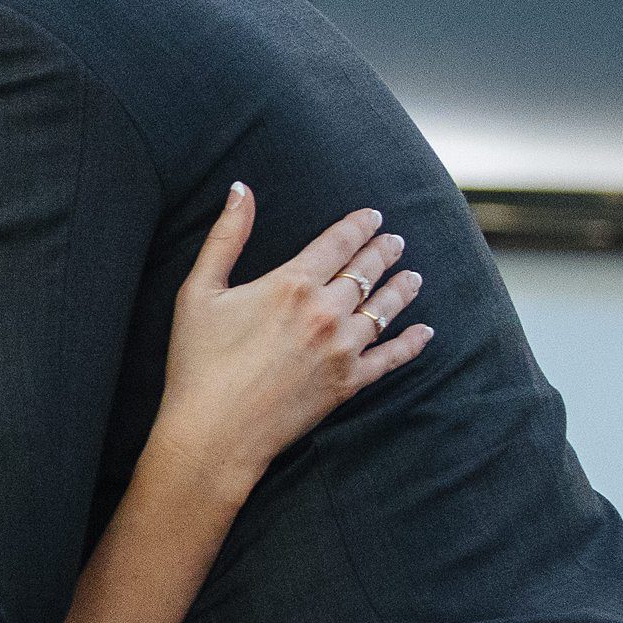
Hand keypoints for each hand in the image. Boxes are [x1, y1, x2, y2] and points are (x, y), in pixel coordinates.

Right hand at [152, 185, 430, 486]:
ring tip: (413, 277)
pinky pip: (390, 358)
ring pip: (384, 309)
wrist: (214, 433)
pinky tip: (424, 332)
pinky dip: (412, 344)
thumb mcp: (199, 291)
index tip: (372, 216)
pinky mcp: (348, 384)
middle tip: (396, 241)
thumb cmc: (198, 363)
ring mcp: (342, 349)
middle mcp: (325, 311)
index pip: (338, 242)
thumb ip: (226, 237)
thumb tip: (240, 189)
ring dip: (402, 289)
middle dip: (384, 251)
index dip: (358, 225)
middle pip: (367, 270)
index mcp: (291, 283)